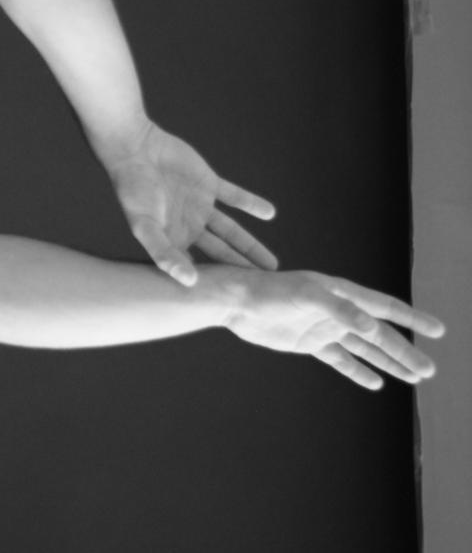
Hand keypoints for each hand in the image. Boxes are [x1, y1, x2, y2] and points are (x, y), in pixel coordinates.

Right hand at [101, 121, 276, 285]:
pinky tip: (269, 213)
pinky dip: (251, 204)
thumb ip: (164, 253)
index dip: (215, 282)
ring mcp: (199, 205)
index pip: (198, 267)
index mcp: (172, 239)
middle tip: (263, 287)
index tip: (235, 301)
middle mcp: (187, 226)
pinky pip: (234, 197)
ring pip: (231, 230)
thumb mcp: (144, 225)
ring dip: (250, 245)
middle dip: (239, 269)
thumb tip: (189, 282)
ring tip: (270, 264)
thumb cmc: (132, 189)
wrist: (135, 149)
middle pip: (220, 252)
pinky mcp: (208, 184)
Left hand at [213, 266, 445, 388]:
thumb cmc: (270, 291)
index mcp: (342, 293)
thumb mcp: (306, 295)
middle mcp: (337, 310)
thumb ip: (340, 309)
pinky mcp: (308, 342)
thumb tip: (373, 326)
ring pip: (364, 348)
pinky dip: (357, 370)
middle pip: (379, 334)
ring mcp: (324, 327)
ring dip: (388, 362)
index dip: (412, 318)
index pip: (385, 307)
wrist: (235, 301)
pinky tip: (375, 382)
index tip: (438, 330)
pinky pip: (339, 359)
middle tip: (430, 371)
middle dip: (404, 352)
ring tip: (415, 377)